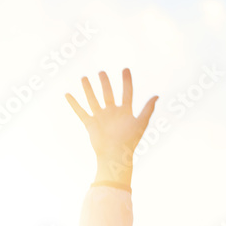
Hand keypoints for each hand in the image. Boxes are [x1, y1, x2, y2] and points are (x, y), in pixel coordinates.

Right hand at [66, 69, 157, 183]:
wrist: (115, 155)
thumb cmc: (130, 141)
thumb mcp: (141, 123)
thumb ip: (148, 109)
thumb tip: (157, 95)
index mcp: (125, 112)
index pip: (127, 92)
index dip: (126, 81)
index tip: (125, 69)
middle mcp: (112, 113)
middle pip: (108, 94)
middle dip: (104, 83)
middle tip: (102, 72)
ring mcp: (100, 118)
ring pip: (93, 100)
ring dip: (88, 89)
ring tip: (84, 78)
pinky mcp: (90, 124)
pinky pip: (80, 112)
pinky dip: (73, 103)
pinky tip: (68, 94)